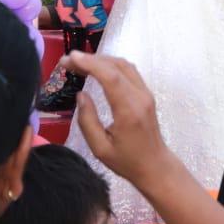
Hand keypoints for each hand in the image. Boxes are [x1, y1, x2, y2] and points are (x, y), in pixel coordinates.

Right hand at [65, 52, 176, 183]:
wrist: (155, 166)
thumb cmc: (127, 161)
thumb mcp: (100, 148)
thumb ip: (88, 121)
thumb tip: (81, 95)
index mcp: (129, 111)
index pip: (111, 77)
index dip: (90, 63)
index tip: (70, 58)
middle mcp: (140, 97)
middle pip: (116, 66)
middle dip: (90, 59)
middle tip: (68, 62)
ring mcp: (146, 93)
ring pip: (124, 65)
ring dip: (101, 60)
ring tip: (78, 63)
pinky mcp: (146, 93)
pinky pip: (128, 71)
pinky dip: (110, 65)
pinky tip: (96, 68)